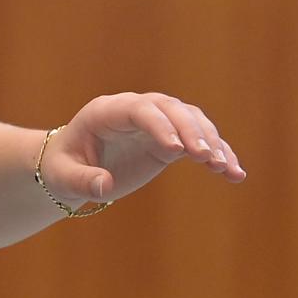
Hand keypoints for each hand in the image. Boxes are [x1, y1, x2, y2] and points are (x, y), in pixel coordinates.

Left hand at [43, 92, 246, 206]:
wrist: (72, 167)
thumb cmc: (63, 168)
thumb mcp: (63, 177)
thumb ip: (81, 181)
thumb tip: (103, 187)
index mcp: (106, 112)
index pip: (139, 110)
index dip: (159, 126)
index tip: (176, 150)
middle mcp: (135, 110)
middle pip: (172, 110)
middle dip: (192, 132)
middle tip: (208, 159)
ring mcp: (156, 121)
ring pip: (192, 121)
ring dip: (213, 142)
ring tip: (226, 169)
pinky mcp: (171, 138)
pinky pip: (200, 140)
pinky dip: (219, 154)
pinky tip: (235, 175)